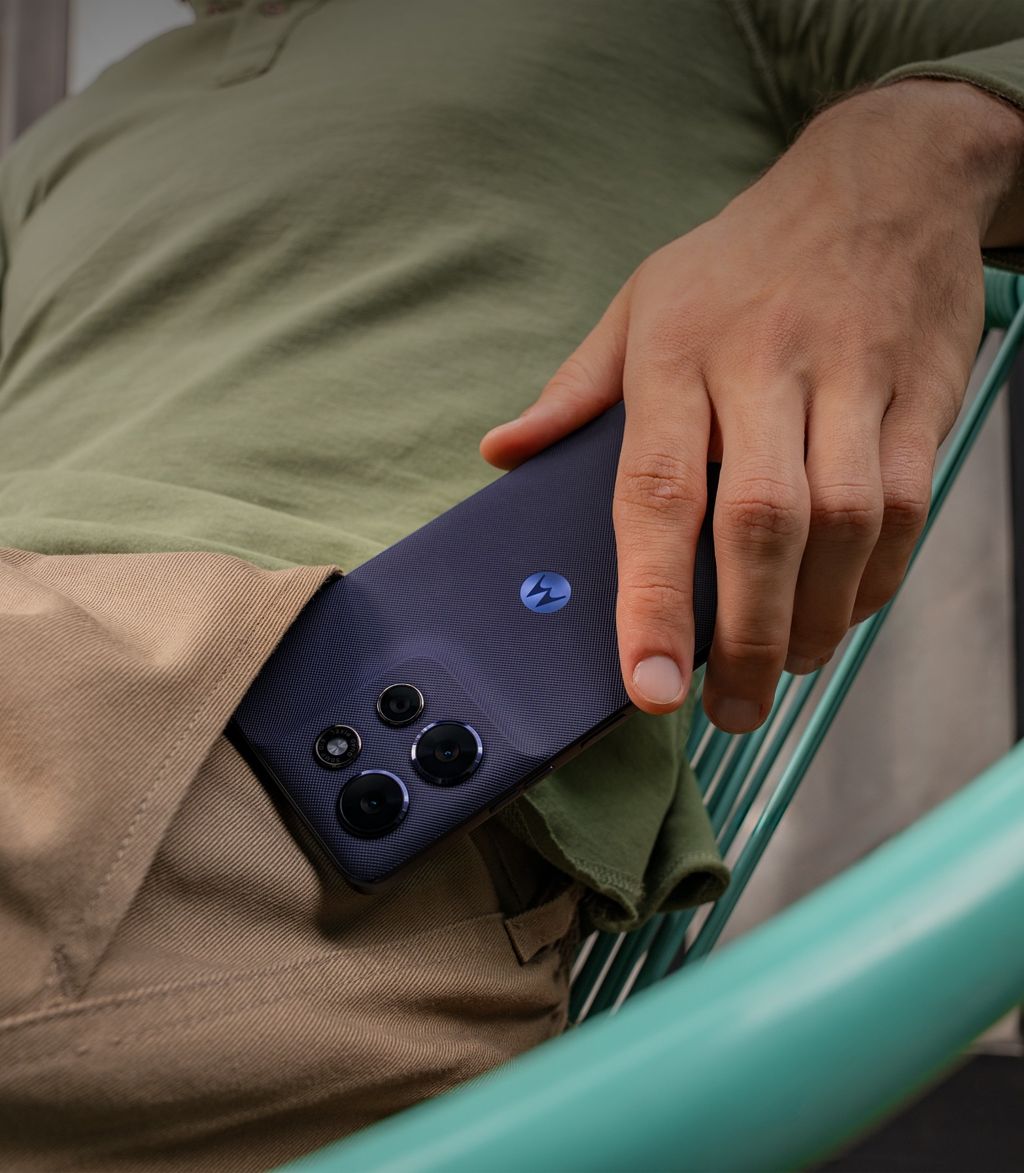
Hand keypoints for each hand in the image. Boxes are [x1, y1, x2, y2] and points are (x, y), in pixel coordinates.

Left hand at [481, 80, 1023, 731]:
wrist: (881, 181)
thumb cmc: (742, 258)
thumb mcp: (640, 301)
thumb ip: (575, 391)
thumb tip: (504, 453)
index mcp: (678, 355)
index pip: (657, 492)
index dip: (651, 599)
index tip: (649, 686)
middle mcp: (766, 369)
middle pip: (761, 523)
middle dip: (745, 636)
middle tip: (725, 708)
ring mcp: (851, 380)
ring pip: (845, 524)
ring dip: (815, 619)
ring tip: (781, 673)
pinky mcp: (920, 395)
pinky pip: (908, 504)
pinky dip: (878, 577)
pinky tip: (843, 615)